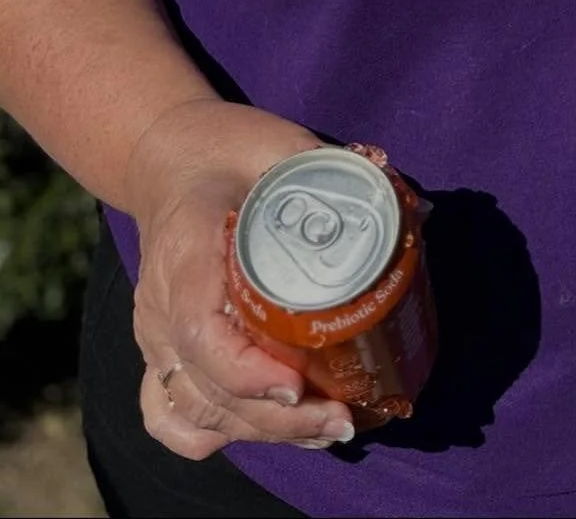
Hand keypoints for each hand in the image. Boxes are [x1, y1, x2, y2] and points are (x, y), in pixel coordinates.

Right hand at [125, 100, 355, 459]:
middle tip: (344, 417)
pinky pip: (171, 414)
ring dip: (261, 432)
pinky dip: (220, 432)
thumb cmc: (226, 148)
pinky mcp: (161, 350)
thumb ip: (340, 170)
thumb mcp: (278, 144)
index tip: (298, 385)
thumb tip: (421, 213)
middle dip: (277, 419)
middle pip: (206, 389)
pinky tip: (275, 428)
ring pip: (195, 412)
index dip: (247, 371)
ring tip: (326, 427)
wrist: (167, 153)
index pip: (200, 332)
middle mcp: (160, 305)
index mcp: (186, 250)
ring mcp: (155, 334)